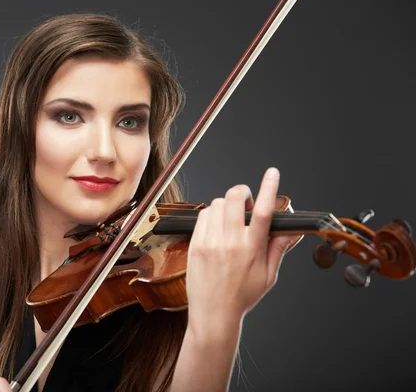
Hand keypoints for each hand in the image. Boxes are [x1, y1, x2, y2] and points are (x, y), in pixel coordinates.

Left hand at [186, 167, 294, 336]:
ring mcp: (210, 242)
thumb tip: (292, 229)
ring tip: (231, 219)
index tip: (272, 173)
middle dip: (243, 192)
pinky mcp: (195, 244)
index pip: (264, 212)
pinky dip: (212, 214)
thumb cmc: (242, 296)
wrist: (213, 314)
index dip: (269, 188)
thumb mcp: (268, 275)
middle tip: (247, 203)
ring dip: (227, 205)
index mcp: (252, 249)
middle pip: (236, 198)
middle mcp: (231, 243)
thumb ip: (279, 248)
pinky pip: (203, 215)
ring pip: (218, 203)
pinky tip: (217, 227)